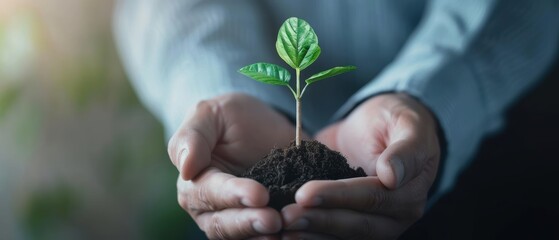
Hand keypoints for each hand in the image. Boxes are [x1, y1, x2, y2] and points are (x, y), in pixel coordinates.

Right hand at [168, 93, 303, 239]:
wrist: (265, 127)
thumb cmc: (231, 118)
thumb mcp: (210, 113)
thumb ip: (192, 136)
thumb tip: (186, 168)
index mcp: (193, 183)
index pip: (208, 194)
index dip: (232, 195)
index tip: (259, 194)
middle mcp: (209, 209)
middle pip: (222, 224)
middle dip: (248, 223)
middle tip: (274, 220)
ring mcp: (235, 220)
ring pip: (241, 236)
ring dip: (260, 235)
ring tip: (283, 228)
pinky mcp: (259, 226)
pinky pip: (260, 237)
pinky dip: (274, 237)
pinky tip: (292, 234)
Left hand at [281, 93, 440, 238]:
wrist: (380, 125)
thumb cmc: (396, 120)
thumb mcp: (408, 123)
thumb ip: (405, 149)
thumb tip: (392, 175)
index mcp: (410, 193)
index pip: (371, 197)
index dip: (338, 196)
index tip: (305, 193)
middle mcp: (395, 216)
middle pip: (355, 224)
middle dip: (318, 220)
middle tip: (285, 215)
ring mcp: (374, 224)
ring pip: (342, 235)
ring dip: (311, 232)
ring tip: (282, 226)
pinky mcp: (352, 223)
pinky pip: (332, 235)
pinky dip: (310, 235)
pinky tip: (285, 232)